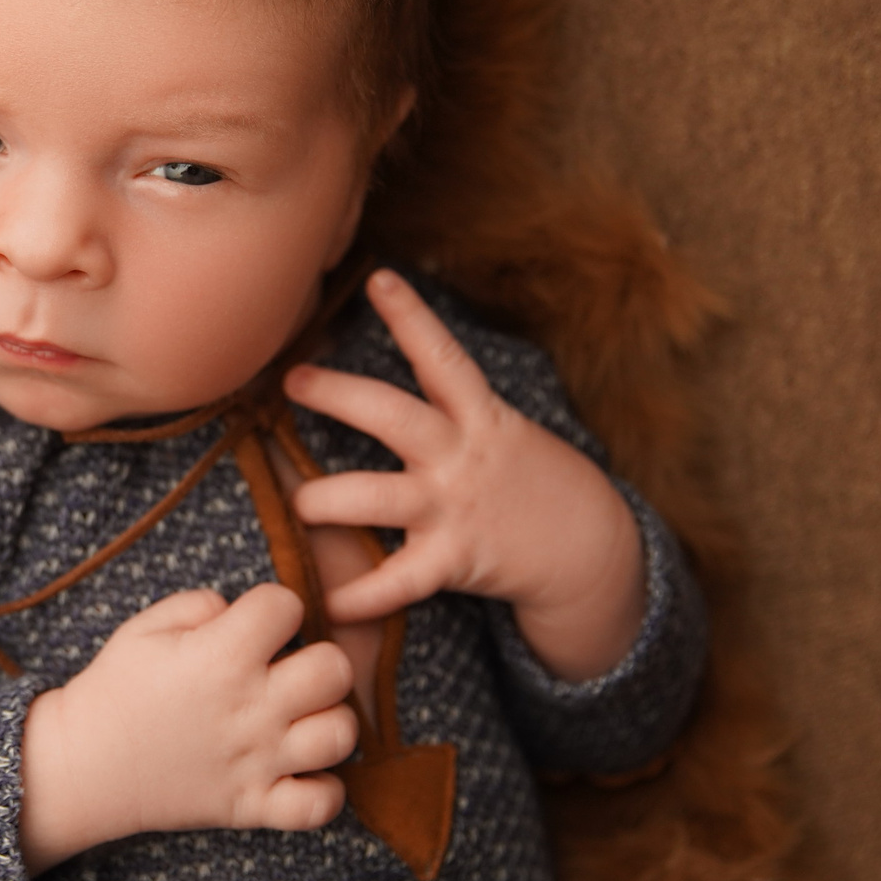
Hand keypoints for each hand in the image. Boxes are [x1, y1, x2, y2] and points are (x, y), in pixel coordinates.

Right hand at [18, 583, 357, 873]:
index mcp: (220, 656)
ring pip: (341, 734)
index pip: (286, 605)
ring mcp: (256, 762)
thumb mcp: (144, 627)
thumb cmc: (114, 690)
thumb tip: (242, 611)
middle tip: (286, 671)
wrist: (82, 767)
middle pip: (334, 668)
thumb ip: (201, 604)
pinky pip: (322, 805)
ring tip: (299, 718)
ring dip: (327, 720)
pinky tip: (300, 770)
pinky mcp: (253, 807)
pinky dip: (323, 790)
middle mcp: (249, 708)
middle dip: (317, 659)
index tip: (254, 624)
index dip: (273, 606)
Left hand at [280, 268, 644, 683]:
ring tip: (298, 503)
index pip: (443, 356)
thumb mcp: (497, 429)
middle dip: (339, 395)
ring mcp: (455, 507)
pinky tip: (329, 601)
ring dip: (328, 499)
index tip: (379, 279)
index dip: (412, 317)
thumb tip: (378, 384)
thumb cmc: (523, 480)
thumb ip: (446, 408)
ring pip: (379, 497)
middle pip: (394, 415)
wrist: (586, 548)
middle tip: (293, 379)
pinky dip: (363, 595)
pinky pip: (399, 580)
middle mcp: (461, 455)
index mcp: (476, 416)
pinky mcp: (454, 560)